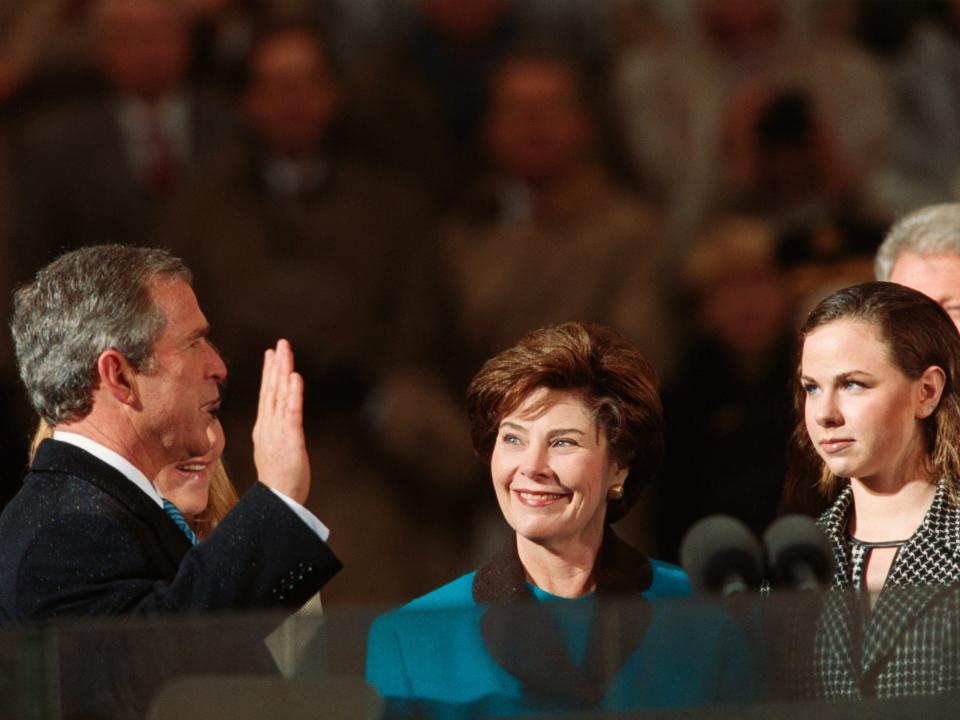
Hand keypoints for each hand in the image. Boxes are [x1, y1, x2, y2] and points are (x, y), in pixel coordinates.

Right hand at [252, 339, 309, 504]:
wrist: (278, 501)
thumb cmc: (279, 479)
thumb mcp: (274, 451)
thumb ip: (276, 434)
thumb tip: (280, 424)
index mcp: (264, 429)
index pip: (266, 395)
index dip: (268, 373)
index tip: (271, 354)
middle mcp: (268, 426)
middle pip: (271, 389)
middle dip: (275, 365)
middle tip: (279, 343)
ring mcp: (277, 431)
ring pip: (279, 395)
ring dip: (283, 371)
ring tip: (285, 351)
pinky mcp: (290, 439)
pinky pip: (292, 412)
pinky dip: (293, 393)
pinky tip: (294, 377)